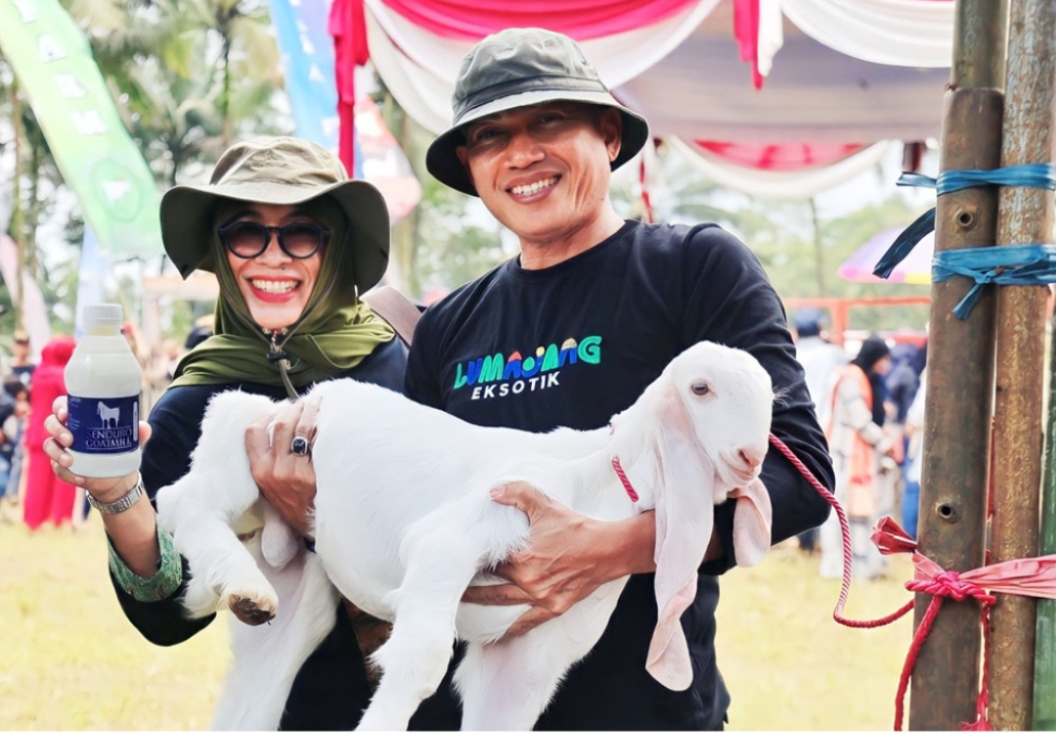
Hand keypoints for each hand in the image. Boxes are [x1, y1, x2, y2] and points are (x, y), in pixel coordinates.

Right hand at [42, 395, 151, 501]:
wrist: (118, 475)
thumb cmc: (119, 447)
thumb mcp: (130, 439)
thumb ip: (138, 432)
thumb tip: (144, 428)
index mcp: (79, 418)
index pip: (62, 406)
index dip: (60, 407)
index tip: (66, 412)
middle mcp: (66, 431)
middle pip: (51, 424)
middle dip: (57, 430)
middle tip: (70, 438)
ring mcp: (62, 449)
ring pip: (49, 446)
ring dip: (57, 453)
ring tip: (70, 461)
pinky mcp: (63, 468)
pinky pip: (58, 470)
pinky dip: (68, 474)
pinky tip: (81, 478)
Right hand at [245, 393, 321, 537]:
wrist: (310, 524)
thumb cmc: (293, 500)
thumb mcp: (271, 483)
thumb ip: (271, 459)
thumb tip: (280, 424)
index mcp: (258, 471)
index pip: (253, 433)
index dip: (266, 415)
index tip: (279, 408)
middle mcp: (272, 470)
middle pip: (281, 425)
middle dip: (294, 408)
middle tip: (305, 403)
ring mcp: (292, 472)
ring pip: (300, 428)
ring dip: (310, 411)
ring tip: (318, 403)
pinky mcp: (311, 474)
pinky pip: (316, 440)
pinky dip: (322, 426)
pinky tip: (328, 420)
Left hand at [461, 481, 621, 637]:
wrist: (606, 549)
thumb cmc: (575, 527)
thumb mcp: (545, 505)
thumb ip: (518, 494)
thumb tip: (492, 491)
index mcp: (522, 556)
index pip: (488, 560)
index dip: (471, 560)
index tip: (456, 561)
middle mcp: (527, 580)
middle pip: (490, 585)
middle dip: (469, 585)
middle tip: (450, 586)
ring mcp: (540, 597)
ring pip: (502, 603)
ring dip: (482, 604)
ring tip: (462, 607)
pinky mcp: (553, 608)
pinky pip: (526, 623)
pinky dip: (510, 630)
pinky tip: (496, 635)